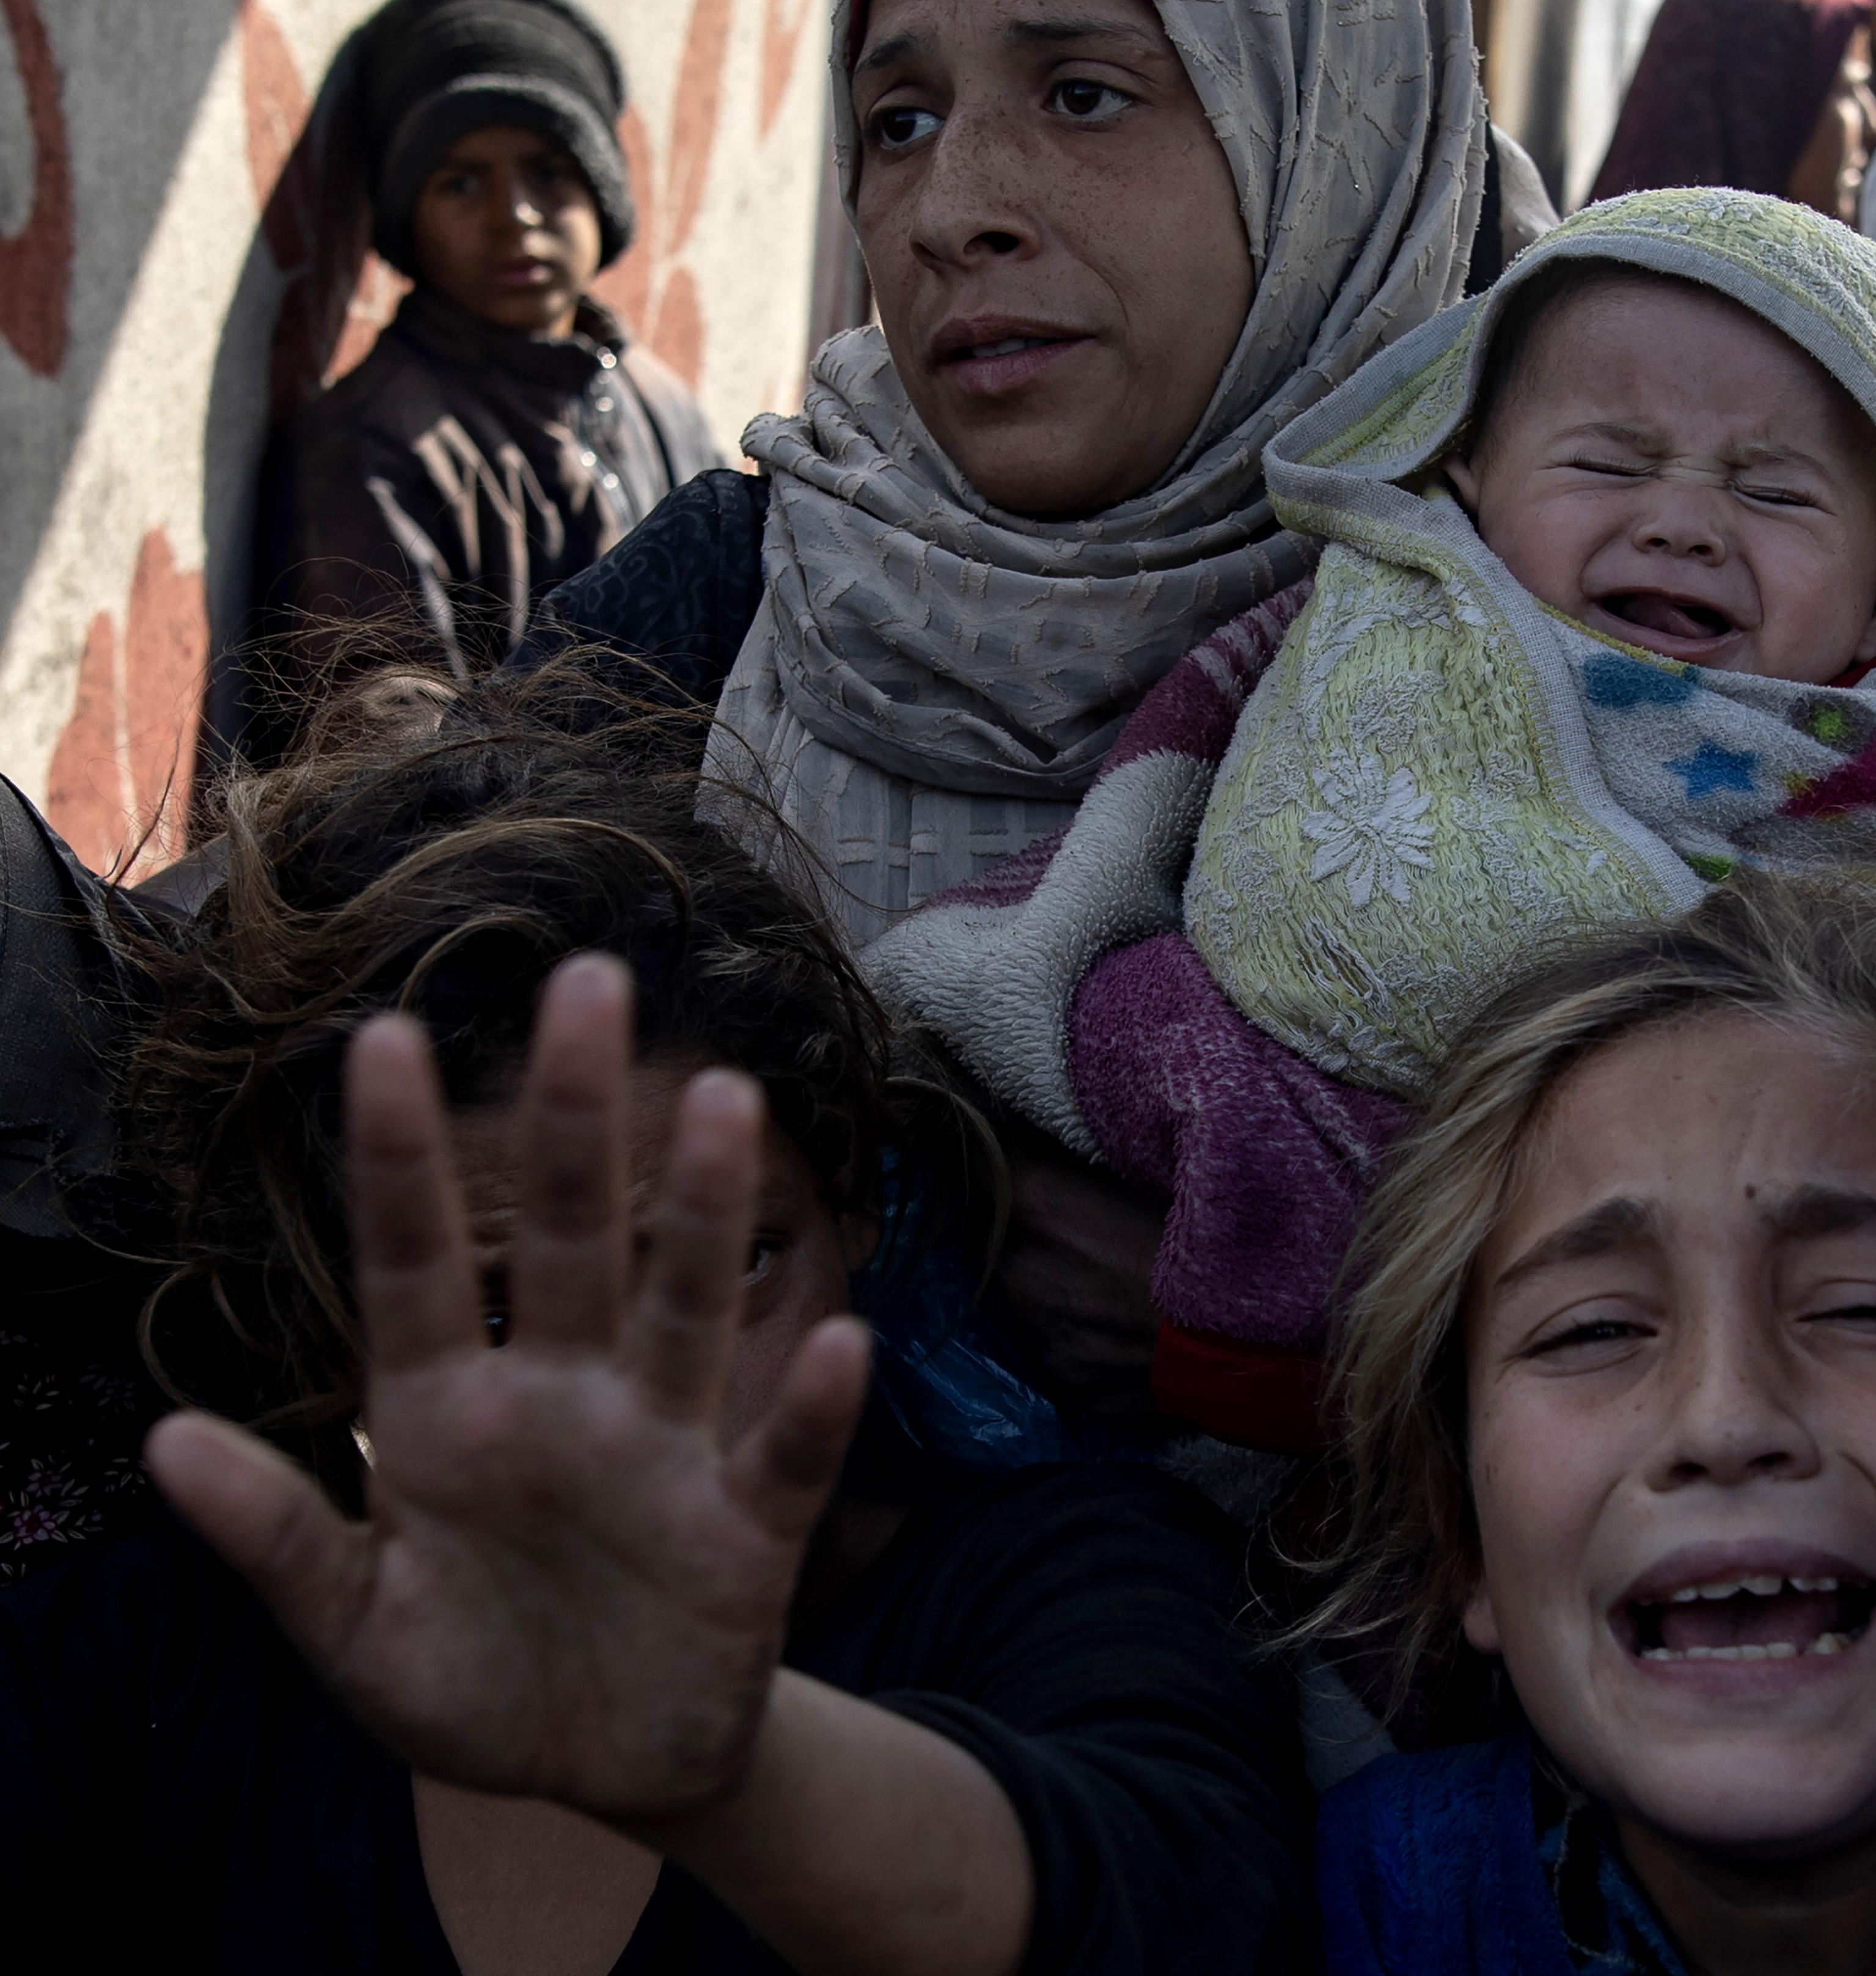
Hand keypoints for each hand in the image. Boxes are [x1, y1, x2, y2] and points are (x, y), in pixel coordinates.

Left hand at [146, 955, 871, 1821]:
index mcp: (449, 1419)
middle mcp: (564, 1403)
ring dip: (704, 1213)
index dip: (401, 1161)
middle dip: (576, 1116)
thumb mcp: (352, 1631)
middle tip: (591, 983)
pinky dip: (815, 1406)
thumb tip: (160, 1444)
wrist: (608, 1767)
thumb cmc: (474, 1680)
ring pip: (686, 1310)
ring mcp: (663, 1455)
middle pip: (570, 1239)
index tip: (384, 1040)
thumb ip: (274, 1539)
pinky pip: (787, 1458)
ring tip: (722, 1098)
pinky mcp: (748, 1530)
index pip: (415, 1268)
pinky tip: (841, 1341)